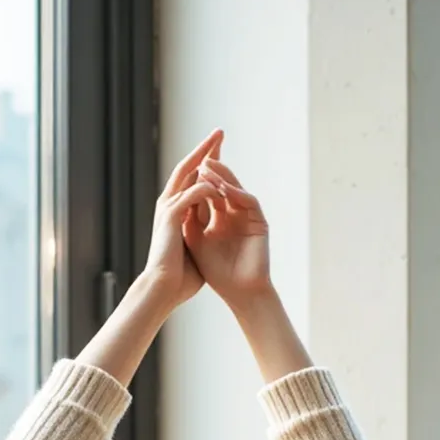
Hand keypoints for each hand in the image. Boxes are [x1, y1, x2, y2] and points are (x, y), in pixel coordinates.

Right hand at [142, 129, 226, 308]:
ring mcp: (168, 207)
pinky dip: (207, 185)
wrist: (164, 288)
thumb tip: (213, 224)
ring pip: (188, 172)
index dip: (205, 162)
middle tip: (219, 132)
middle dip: (205, 149)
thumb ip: (201, 228)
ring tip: (219, 142)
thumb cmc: (180, 275)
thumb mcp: (196, 245)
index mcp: (174, 210)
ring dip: (205, 156)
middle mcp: (168, 203)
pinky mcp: (171, 215)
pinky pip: (193, 192)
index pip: (191, 178)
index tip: (219, 149)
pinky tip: (220, 183)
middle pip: (188, 166)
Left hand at [182, 148, 271, 309]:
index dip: (200, 172)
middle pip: (222, 181)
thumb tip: (180, 189)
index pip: (208, 188)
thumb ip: (190, 214)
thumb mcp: (195, 238)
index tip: (190, 158)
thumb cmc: (216, 272)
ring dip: (222, 176)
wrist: (238, 293)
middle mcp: (233, 213)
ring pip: (234, 188)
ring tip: (208, 165)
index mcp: (217, 217)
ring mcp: (247, 216)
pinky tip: (223, 188)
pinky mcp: (259, 222)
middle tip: (205, 146)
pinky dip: (236, 193)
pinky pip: (248, 201)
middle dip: (214, 164)